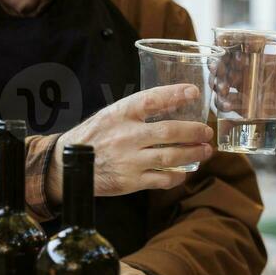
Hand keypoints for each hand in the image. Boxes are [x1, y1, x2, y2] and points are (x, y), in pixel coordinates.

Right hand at [48, 85, 213, 201]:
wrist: (69, 165)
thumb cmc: (95, 137)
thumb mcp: (112, 115)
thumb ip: (139, 109)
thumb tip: (176, 99)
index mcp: (120, 114)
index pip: (150, 99)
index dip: (174, 94)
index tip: (194, 92)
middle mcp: (126, 136)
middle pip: (168, 131)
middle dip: (193, 132)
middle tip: (207, 132)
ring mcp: (129, 160)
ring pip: (170, 156)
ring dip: (192, 154)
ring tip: (205, 151)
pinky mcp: (130, 181)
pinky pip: (161, 179)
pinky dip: (177, 176)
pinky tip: (184, 171)